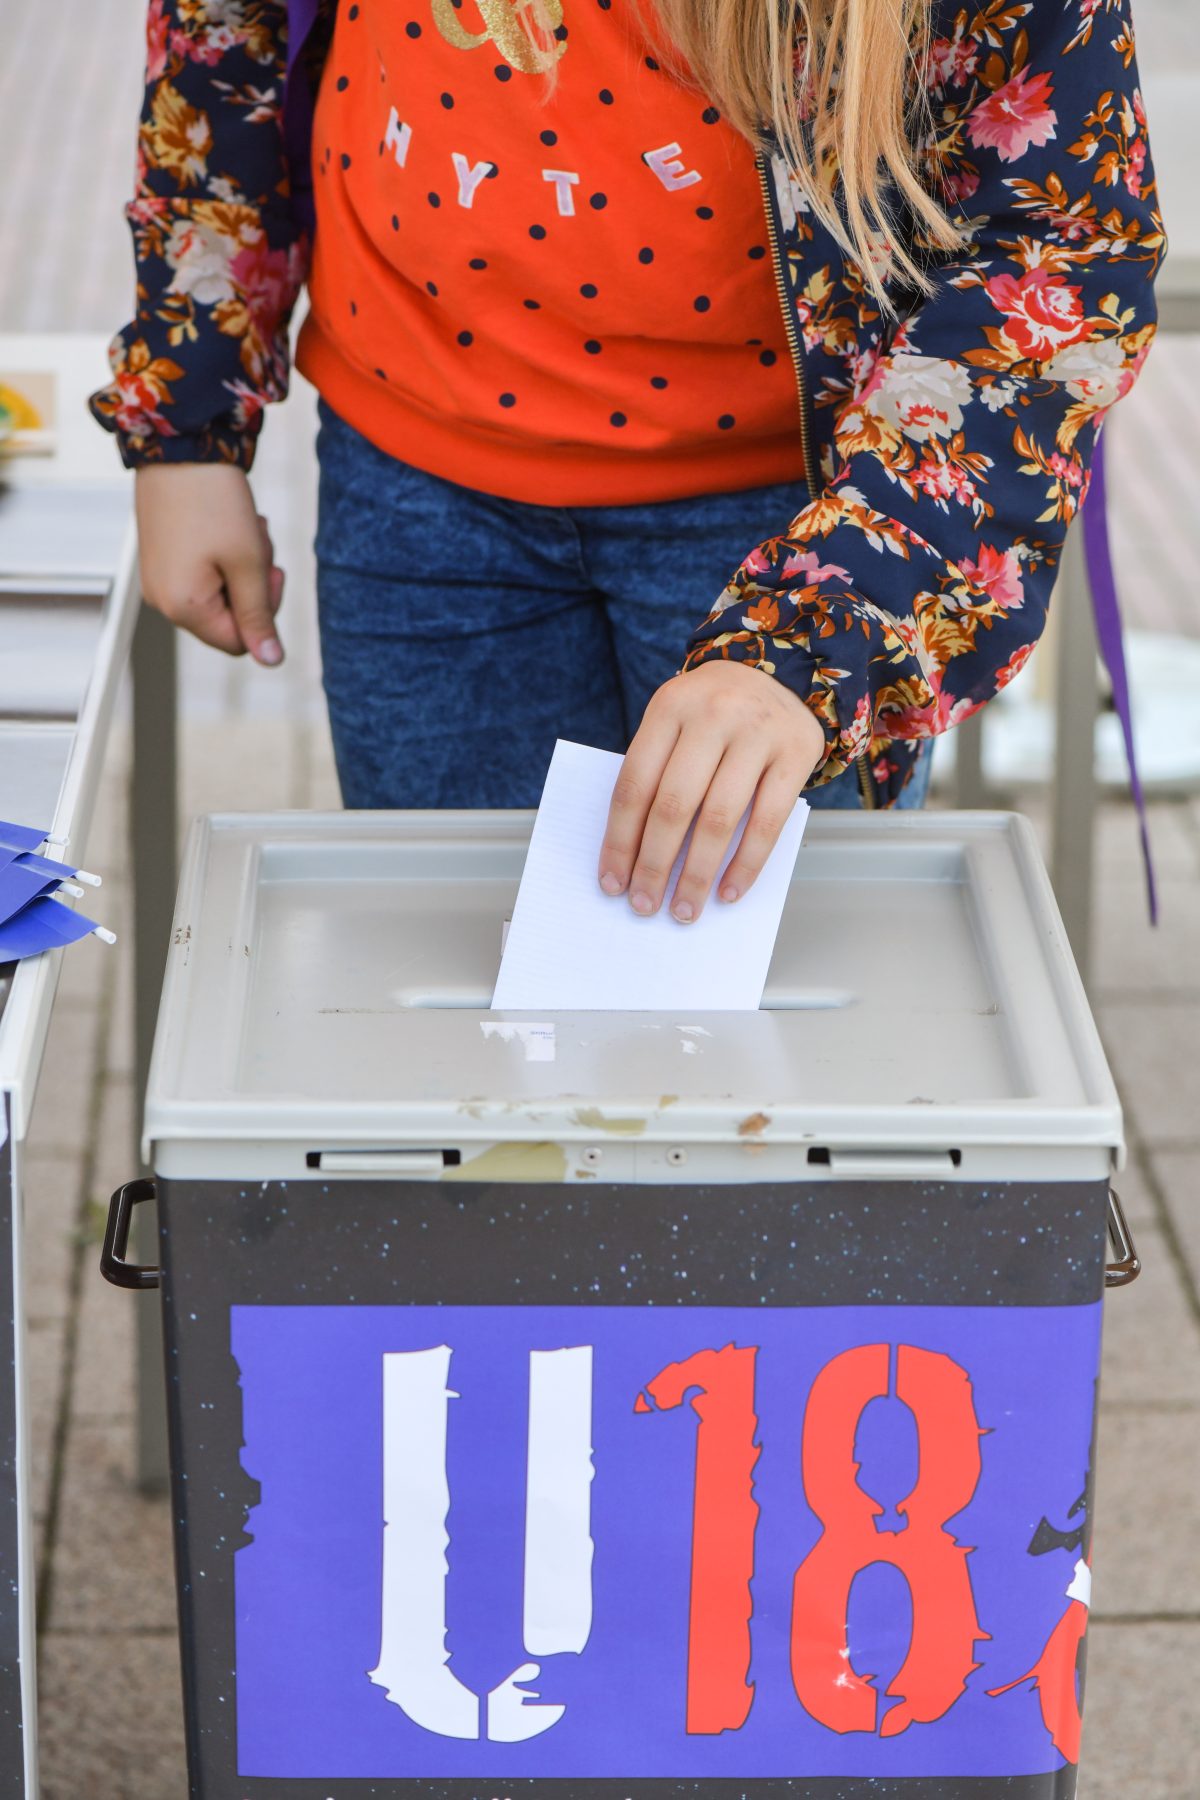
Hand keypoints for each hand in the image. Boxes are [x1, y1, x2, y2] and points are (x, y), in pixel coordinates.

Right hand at [134, 463, 284, 664]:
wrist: (179, 446)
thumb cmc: (215, 502)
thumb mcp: (248, 563)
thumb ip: (259, 616)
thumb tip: (271, 661)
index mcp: (183, 607)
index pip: (239, 642)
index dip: (264, 613)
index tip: (271, 572)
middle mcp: (162, 600)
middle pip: (228, 620)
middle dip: (252, 587)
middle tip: (257, 546)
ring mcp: (158, 580)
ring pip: (220, 594)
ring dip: (242, 567)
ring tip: (242, 529)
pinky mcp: (160, 560)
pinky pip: (203, 575)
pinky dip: (224, 556)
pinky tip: (226, 525)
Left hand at [598, 661, 826, 922]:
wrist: (782, 674)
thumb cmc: (714, 715)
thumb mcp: (678, 722)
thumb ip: (659, 772)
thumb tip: (636, 856)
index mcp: (670, 706)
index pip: (634, 784)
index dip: (620, 840)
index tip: (611, 882)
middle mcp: (713, 714)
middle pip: (674, 805)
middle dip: (655, 864)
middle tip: (645, 905)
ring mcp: (758, 732)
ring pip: (719, 818)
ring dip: (698, 874)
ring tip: (684, 909)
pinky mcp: (796, 752)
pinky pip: (768, 822)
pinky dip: (746, 864)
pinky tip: (728, 891)